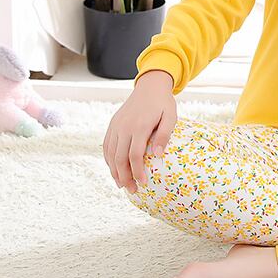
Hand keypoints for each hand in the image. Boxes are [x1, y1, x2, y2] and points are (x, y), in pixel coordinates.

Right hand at [103, 69, 176, 192]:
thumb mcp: (170, 117)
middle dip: (125, 176)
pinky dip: (109, 160)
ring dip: (115, 171)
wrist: (149, 86)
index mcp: (140, 126)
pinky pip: (107, 146)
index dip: (137, 171)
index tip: (143, 183)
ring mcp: (116, 126)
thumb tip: (158, 155)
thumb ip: (164, 135)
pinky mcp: (112, 125)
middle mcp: (124, 127)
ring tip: (122, 185)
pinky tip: (114, 170)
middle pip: (120, 158)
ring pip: (111, 154)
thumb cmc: (163, 103)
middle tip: (133, 190)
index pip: (134, 155)